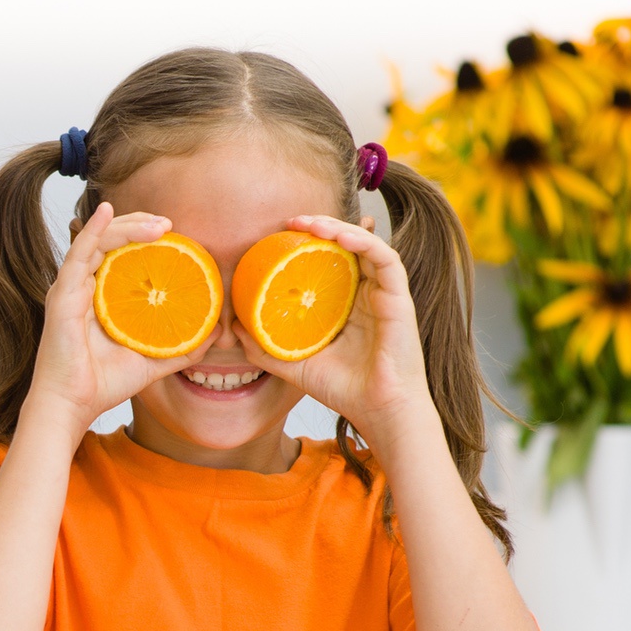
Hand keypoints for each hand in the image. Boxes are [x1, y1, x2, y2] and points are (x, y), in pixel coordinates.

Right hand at [24, 203, 213, 433]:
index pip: (122, 254)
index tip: (174, 234)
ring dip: (129, 226)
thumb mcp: (153, 361)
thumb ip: (183, 347)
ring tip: (160, 225)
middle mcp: (85, 286)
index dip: (145, 238)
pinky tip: (106, 211)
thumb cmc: (103, 384)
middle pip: (112, 241)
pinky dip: (92, 230)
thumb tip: (218, 332)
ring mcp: (72, 288)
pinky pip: (78, 253)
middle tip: (170, 224)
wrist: (73, 405)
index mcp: (102, 297)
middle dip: (141, 225)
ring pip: (99, 241)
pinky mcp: (63, 294)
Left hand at [240, 214, 435, 451]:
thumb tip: (231, 326)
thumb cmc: (342, 388)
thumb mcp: (292, 363)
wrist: (378, 410)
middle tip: (291, 220)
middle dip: (319, 227)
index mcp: (345, 303)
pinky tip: (340, 236)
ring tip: (309, 223)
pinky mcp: (399, 297)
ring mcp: (384, 293)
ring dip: (338, 227)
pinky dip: (364, 241)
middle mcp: (366, 292)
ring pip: (365, 244)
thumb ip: (264, 346)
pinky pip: (385, 258)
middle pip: (346, 245)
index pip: (329, 259)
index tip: (280, 232)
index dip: (308, 241)